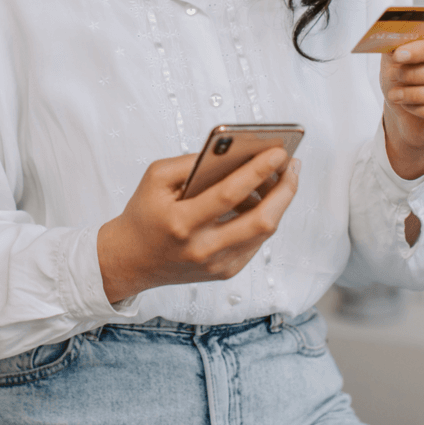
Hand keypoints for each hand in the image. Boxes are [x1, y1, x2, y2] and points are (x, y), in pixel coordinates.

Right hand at [97, 147, 299, 303]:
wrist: (131, 260)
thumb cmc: (145, 213)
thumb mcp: (156, 178)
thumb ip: (191, 162)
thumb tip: (234, 151)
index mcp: (181, 223)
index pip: (229, 195)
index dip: (258, 171)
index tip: (279, 151)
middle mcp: (202, 249)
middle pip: (260, 221)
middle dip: (284, 190)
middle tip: (292, 165)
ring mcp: (217, 265)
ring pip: (264, 232)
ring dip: (279, 202)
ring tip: (283, 176)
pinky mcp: (226, 272)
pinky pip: (256, 241)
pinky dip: (265, 217)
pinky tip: (264, 198)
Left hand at [381, 27, 423, 178]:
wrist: (410, 113)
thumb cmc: (410, 78)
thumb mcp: (400, 57)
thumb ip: (401, 43)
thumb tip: (393, 38)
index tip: (398, 55)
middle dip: (418, 73)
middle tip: (395, 76)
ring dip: (419, 94)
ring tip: (397, 95)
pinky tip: (410, 107)